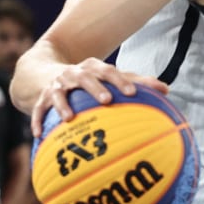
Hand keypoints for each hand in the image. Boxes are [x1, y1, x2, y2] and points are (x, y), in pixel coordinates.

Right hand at [26, 56, 168, 137]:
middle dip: (95, 87)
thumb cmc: (87, 80)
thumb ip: (136, 82)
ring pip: (59, 92)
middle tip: (106, 100)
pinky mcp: (41, 97)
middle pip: (85, 77)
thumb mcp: (108, 77)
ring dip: (63, 104)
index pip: (109, 71)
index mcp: (93, 69)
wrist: (43, 72)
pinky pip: (38, 109)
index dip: (121, 80)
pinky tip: (39, 134)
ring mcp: (57, 85)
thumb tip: (166, 89)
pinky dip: (37, 120)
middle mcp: (74, 74)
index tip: (133, 92)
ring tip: (69, 118)